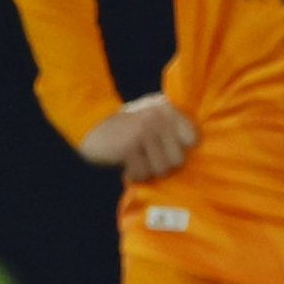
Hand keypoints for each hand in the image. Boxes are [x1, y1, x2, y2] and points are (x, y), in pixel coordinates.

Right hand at [77, 95, 198, 181]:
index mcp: (167, 109)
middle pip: (178, 159)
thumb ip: (171, 124)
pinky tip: (126, 164)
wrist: (90, 122)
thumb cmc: (125, 124)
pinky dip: (133, 174)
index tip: (166, 147)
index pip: (193, 139)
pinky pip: (142, 173)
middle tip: (148, 157)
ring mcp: (144, 132)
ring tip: (137, 161)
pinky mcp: (129, 147)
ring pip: (161, 169)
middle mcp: (158, 118)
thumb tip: (193, 149)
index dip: (180, 148)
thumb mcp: (150, 113)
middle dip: (163, 163)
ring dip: (147, 170)